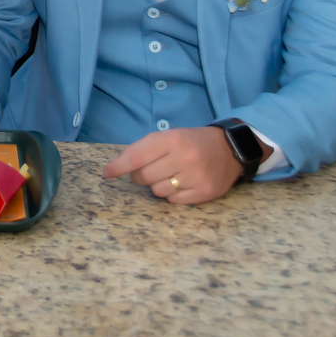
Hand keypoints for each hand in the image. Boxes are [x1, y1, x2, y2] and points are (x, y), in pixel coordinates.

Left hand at [101, 127, 245, 203]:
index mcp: (172, 140)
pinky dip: (172, 194)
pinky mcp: (204, 192)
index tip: (107, 173)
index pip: (137, 156)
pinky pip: (173, 201)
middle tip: (150, 170)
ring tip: (170, 174)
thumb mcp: (168, 136)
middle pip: (144, 177)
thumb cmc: (191, 142)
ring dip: (157, 185)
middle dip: (140, 176)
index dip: (119, 166)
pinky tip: (182, 183)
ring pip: (157, 191)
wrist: (229, 149)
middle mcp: (184, 157)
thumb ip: (143, 148)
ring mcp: (195, 176)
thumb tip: (116, 166)